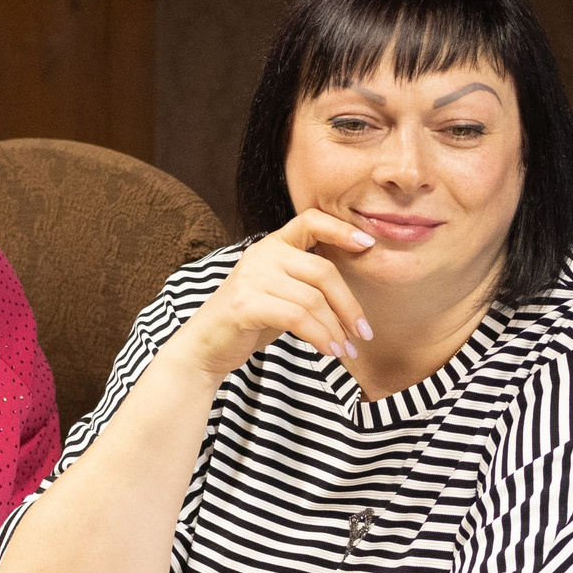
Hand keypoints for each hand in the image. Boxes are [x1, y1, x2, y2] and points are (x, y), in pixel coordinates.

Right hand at [170, 210, 374, 381]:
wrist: (205, 345)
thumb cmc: (249, 320)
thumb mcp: (279, 291)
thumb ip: (306, 281)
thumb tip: (354, 297)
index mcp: (272, 245)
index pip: (310, 220)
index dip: (341, 228)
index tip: (368, 244)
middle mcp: (261, 255)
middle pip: (323, 271)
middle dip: (349, 306)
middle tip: (364, 332)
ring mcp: (252, 278)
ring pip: (313, 300)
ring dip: (335, 330)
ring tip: (345, 350)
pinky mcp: (246, 305)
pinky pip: (298, 318)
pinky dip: (320, 337)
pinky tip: (328, 351)